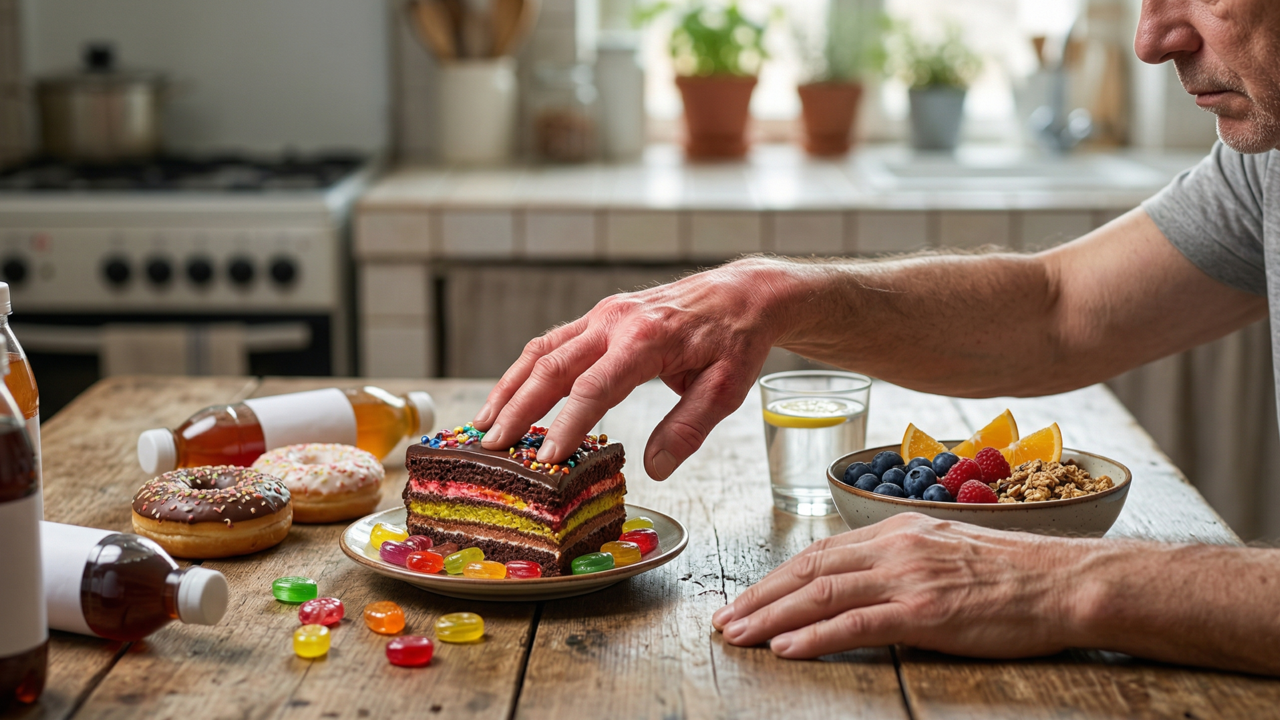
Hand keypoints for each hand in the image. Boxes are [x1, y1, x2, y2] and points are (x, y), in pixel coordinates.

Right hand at [472, 259, 792, 479]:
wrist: (742, 293)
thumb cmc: (735, 341)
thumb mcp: (726, 389)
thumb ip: (688, 428)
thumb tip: (654, 468)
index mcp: (646, 339)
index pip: (594, 387)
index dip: (567, 424)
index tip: (546, 458)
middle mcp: (615, 321)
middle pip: (552, 367)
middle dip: (517, 409)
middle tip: (492, 447)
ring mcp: (603, 315)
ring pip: (542, 350)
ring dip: (509, 387)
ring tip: (484, 424)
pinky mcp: (599, 316)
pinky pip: (552, 342)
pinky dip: (525, 371)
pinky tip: (510, 396)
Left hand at [711, 513, 1092, 658]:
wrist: (1066, 582)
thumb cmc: (1014, 572)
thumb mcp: (946, 551)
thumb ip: (901, 560)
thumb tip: (862, 580)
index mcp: (897, 531)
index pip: (820, 553)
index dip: (776, 576)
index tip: (746, 596)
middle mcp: (895, 547)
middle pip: (809, 570)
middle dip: (759, 596)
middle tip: (724, 619)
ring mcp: (908, 578)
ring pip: (822, 594)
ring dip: (771, 616)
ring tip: (738, 635)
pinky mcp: (925, 611)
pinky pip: (856, 624)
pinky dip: (814, 636)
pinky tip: (786, 648)